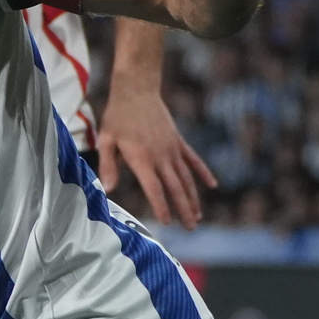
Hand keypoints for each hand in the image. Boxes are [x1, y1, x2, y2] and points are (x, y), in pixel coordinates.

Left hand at [96, 86, 215, 228]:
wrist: (137, 89)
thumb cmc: (117, 115)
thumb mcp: (106, 140)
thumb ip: (108, 166)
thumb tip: (107, 189)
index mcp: (142, 159)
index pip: (154, 188)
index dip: (162, 206)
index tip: (167, 222)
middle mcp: (160, 156)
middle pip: (175, 188)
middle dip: (183, 209)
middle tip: (191, 228)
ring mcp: (172, 148)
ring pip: (186, 177)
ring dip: (193, 198)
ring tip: (198, 216)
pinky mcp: (178, 140)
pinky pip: (193, 159)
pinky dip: (203, 173)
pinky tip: (212, 185)